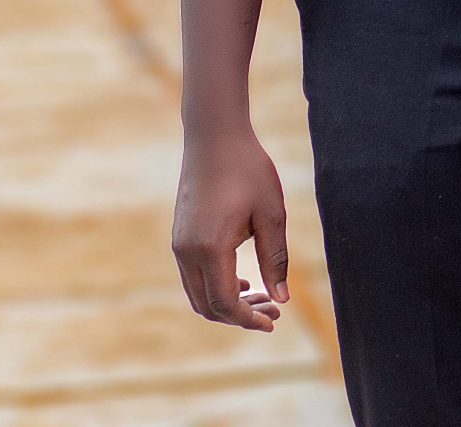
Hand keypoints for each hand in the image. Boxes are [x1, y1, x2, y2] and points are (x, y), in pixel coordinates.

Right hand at [172, 122, 288, 330]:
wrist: (214, 138)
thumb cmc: (249, 170)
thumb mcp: (272, 214)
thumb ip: (275, 259)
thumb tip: (283, 299)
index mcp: (210, 248)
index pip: (225, 302)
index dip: (248, 319)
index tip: (273, 322)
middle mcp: (186, 252)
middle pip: (208, 305)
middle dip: (240, 316)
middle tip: (274, 311)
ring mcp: (178, 246)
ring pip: (198, 294)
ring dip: (227, 303)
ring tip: (262, 297)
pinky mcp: (179, 238)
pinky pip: (194, 277)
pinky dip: (216, 288)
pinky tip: (243, 280)